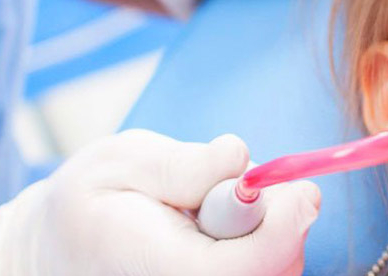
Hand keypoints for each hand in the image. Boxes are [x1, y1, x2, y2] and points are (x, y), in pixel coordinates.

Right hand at [0, 131, 319, 275]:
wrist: (61, 253)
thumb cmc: (88, 207)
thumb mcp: (116, 164)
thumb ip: (182, 163)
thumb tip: (239, 158)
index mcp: (163, 269)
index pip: (253, 263)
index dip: (285, 222)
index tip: (292, 186)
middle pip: (278, 266)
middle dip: (277, 217)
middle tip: (231, 192)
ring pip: (281, 267)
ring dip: (267, 228)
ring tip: (210, 214)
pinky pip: (271, 270)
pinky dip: (260, 243)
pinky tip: (220, 235)